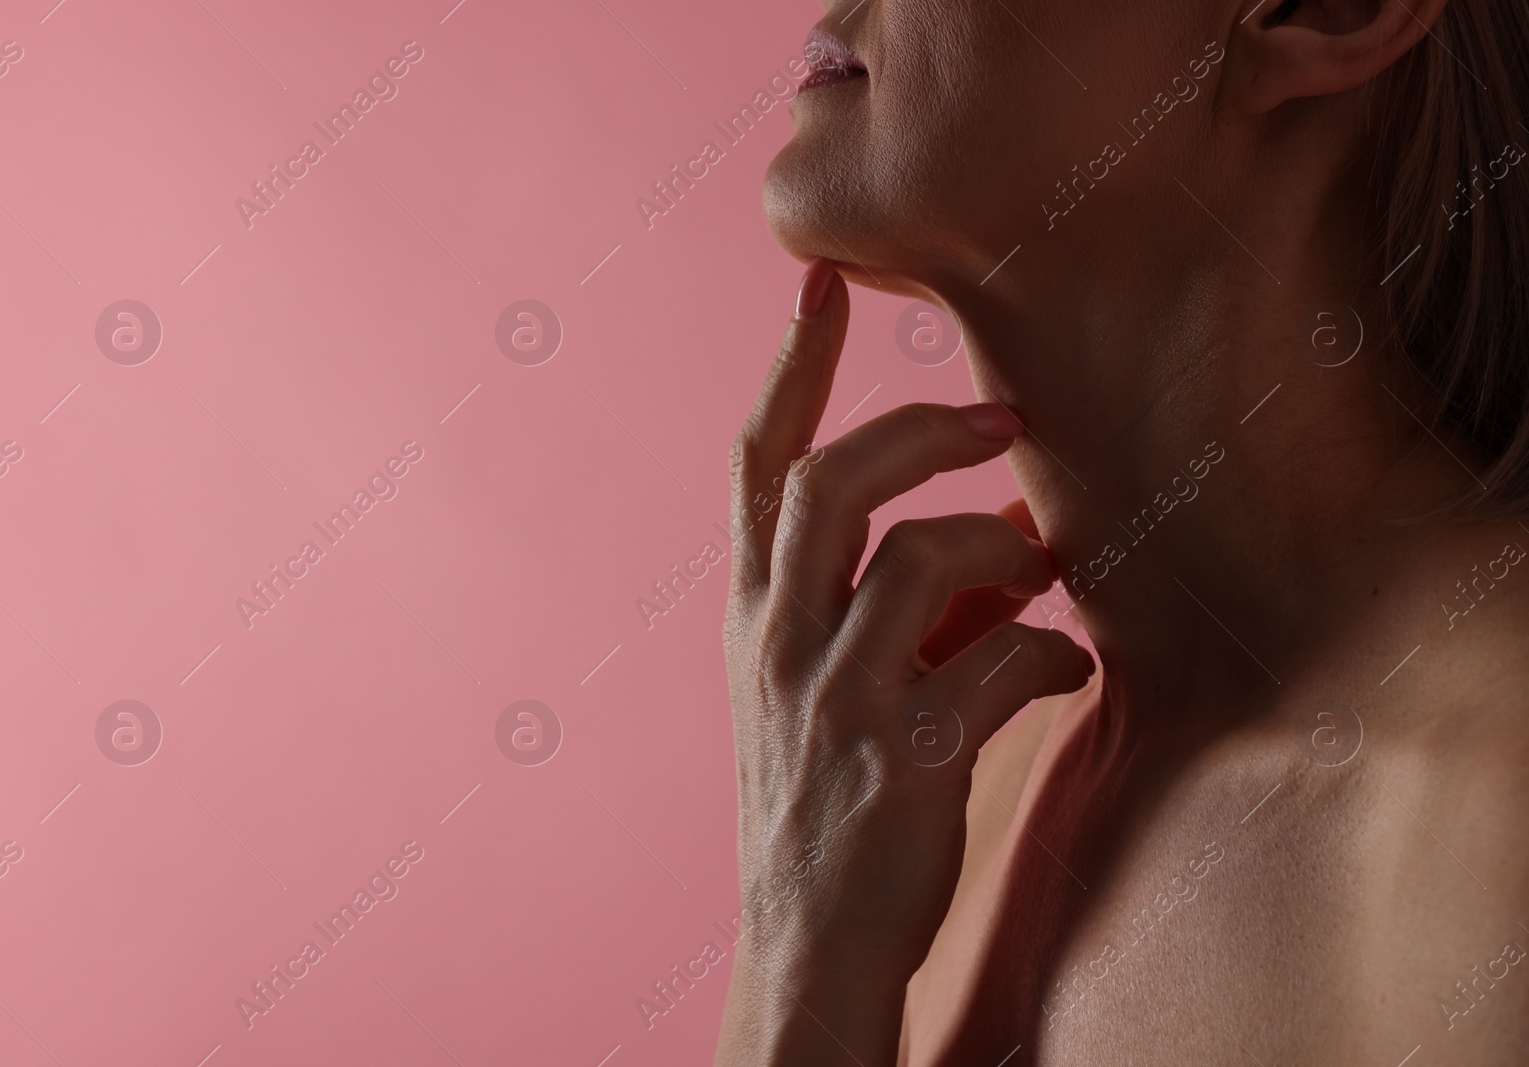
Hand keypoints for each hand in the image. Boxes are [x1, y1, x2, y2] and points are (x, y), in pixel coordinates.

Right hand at [714, 259, 1093, 1065]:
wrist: (809, 946)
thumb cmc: (826, 799)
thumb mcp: (825, 689)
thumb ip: (898, 605)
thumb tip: (1012, 537)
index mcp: (754, 617)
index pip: (755, 466)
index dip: (790, 367)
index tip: (822, 281)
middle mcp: (779, 644)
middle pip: (830, 481)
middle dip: (920, 429)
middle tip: (997, 421)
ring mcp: (836, 702)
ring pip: (918, 558)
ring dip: (999, 545)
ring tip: (1040, 568)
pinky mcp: (907, 763)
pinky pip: (1001, 662)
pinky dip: (1049, 653)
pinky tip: (1063, 674)